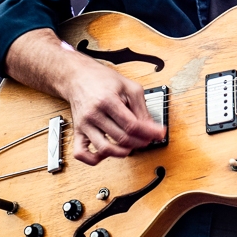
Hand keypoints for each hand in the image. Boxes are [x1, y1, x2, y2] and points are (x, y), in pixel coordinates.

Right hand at [5, 29, 165, 165]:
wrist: (78, 77)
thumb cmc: (103, 80)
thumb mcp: (129, 87)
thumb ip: (142, 108)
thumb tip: (152, 127)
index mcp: (108, 101)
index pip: (132, 125)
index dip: (148, 132)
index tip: (159, 134)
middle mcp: (93, 114)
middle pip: (120, 138)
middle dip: (139, 142)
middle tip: (148, 140)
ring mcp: (84, 125)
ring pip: (104, 149)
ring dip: (122, 152)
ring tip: (131, 146)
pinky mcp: (77, 132)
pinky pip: (81, 153)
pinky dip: (94, 159)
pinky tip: (107, 153)